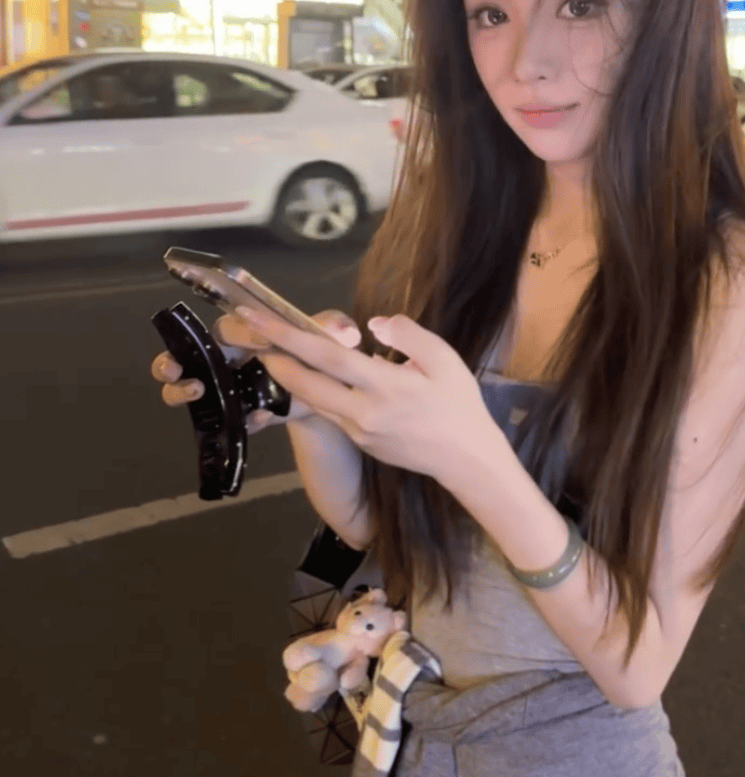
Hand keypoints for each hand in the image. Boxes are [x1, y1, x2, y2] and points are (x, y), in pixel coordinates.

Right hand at [150, 308, 362, 433]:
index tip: (259, 340)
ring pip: (183, 388)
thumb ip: (334, 326)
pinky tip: (259, 418)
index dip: (236, 332)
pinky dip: (238, 419)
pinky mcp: (238, 414)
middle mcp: (226, 358)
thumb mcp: (327, 335)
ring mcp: (226, 389)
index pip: (225, 327)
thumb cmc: (319, 354)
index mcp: (244, 334)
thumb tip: (348, 333)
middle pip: (183, 355)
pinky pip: (224, 420)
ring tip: (195, 393)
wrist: (330, 394)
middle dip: (169, 361)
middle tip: (175, 369)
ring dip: (178, 391)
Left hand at [231, 307, 508, 487]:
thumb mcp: (444, 359)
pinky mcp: (358, 441)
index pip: (326, 356)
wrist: (465, 459)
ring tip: (269, 349)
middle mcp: (362, 412)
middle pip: (305, 382)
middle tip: (247, 330)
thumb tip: (374, 324)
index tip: (259, 317)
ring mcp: (357, 430)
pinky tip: (307, 374)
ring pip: (311, 399)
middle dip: (272, 355)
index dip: (288, 335)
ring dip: (287, 375)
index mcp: (384, 387)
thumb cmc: (458, 404)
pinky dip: (311, 391)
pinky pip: (328, 411)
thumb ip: (408, 334)